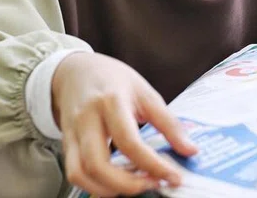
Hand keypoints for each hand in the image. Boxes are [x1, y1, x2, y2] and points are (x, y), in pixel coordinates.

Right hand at [52, 52, 197, 196]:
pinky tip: (116, 182)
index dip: (152, 165)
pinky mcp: (66, 144)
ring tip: (136, 185)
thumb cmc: (114, 80)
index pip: (130, 142)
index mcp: (111, 101)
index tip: (173, 178)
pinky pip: (74, 173)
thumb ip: (168, 123)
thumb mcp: (146, 92)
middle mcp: (87, 119)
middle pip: (98, 164)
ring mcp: (72, 133)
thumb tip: (190, 150)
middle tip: (153, 184)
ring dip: (109, 189)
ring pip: (80, 173)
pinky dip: (95, 185)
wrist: (77, 70)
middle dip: (127, 184)